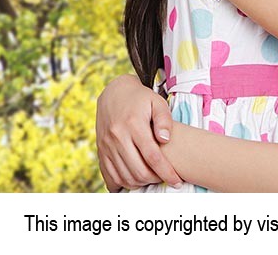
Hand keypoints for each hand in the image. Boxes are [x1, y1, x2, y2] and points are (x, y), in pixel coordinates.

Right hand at [96, 74, 181, 190]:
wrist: (114, 92)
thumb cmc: (141, 99)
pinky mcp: (100, 150)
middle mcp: (117, 136)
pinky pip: (110, 176)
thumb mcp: (157, 102)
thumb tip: (165, 139)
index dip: (166, 172)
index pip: (152, 156)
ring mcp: (107, 145)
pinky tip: (135, 181)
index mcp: (134, 124)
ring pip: (125, 177)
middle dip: (155, 179)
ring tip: (152, 177)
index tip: (177, 181)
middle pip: (138, 171)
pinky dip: (123, 184)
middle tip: (165, 177)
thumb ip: (164, 120)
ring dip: (141, 184)